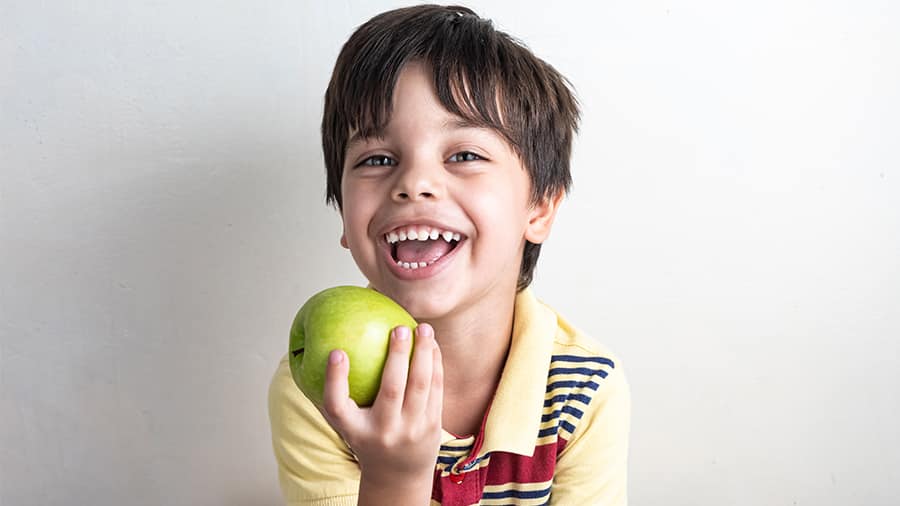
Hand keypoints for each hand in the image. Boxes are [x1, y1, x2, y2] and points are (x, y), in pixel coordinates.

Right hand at [320, 323, 443, 501]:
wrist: (397, 474)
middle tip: (399, 328)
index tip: (336, 352)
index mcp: (354, 430)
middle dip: (397, 355)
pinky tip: (432, 346)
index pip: (336, 406)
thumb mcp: (347, 422)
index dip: (334, 379)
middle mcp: (383, 432)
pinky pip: (436, 389)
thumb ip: (337, 392)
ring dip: (424, 353)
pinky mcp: (432, 426)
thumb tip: (329, 347)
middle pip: (391, 389)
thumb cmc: (366, 436)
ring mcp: (411, 430)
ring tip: (423, 328)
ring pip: (421, 385)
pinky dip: (435, 364)